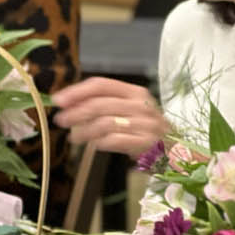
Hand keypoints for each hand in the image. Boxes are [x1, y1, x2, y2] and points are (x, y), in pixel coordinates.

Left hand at [52, 77, 170, 158]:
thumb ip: (104, 104)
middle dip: (75, 112)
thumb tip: (70, 104)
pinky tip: (94, 145)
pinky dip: (101, 143)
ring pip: (105, 123)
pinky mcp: (147, 143)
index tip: (58, 100)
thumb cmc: (145, 129)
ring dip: (84, 131)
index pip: (101, 85)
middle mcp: (140, 104)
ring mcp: (145, 123)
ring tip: (74, 137)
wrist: (175, 149)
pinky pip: (116, 141)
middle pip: (100, 104)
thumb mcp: (128, 110)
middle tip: (61, 121)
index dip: (77, 91)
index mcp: (134, 92)